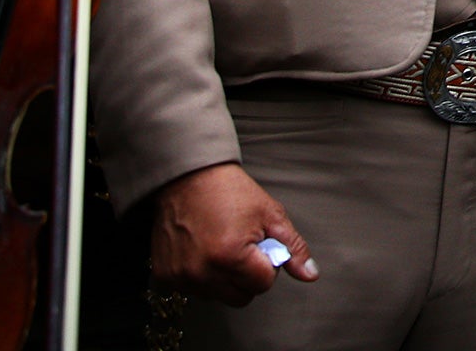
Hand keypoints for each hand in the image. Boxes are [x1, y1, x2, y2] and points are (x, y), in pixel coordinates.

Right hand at [149, 162, 316, 305]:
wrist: (188, 177)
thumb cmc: (229, 192)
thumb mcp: (270, 214)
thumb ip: (293, 248)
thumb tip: (310, 275)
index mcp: (231, 256)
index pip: (263, 284)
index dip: (267, 265)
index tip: (260, 245)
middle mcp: (202, 271)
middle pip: (241, 297)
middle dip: (248, 276)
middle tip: (243, 246)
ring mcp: (181, 276)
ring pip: (218, 296)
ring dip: (224, 278)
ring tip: (222, 245)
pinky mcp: (165, 276)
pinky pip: (193, 290)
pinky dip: (202, 276)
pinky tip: (203, 251)